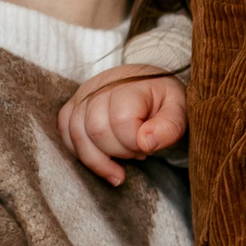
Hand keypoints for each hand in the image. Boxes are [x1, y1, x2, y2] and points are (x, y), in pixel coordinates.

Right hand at [58, 66, 188, 186]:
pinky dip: (81, 153)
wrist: (149, 85)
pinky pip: (65, 133)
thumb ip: (169, 126)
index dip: (135, 143)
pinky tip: (102, 160)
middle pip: (96, 130)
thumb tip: (145, 142)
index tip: (148, 146)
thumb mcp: (179, 111)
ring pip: (76, 135)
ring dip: (99, 157)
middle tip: (138, 152)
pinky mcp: (72, 106)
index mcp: (130, 85)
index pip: (121, 120)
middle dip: (119, 151)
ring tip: (121, 161)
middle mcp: (100, 86)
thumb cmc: (164, 101)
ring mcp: (83, 95)